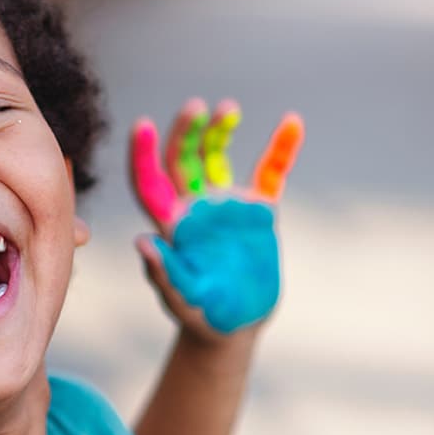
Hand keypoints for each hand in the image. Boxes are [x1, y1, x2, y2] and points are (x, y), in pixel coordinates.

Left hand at [129, 97, 302, 340]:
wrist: (235, 327)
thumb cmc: (201, 317)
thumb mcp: (182, 300)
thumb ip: (164, 274)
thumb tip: (142, 241)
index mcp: (171, 225)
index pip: (150, 183)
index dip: (142, 155)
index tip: (141, 125)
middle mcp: (194, 207)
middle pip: (182, 159)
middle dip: (186, 132)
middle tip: (197, 107)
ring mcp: (226, 206)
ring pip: (217, 156)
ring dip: (220, 131)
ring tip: (228, 110)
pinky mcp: (258, 212)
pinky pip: (271, 172)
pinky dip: (282, 148)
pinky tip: (292, 122)